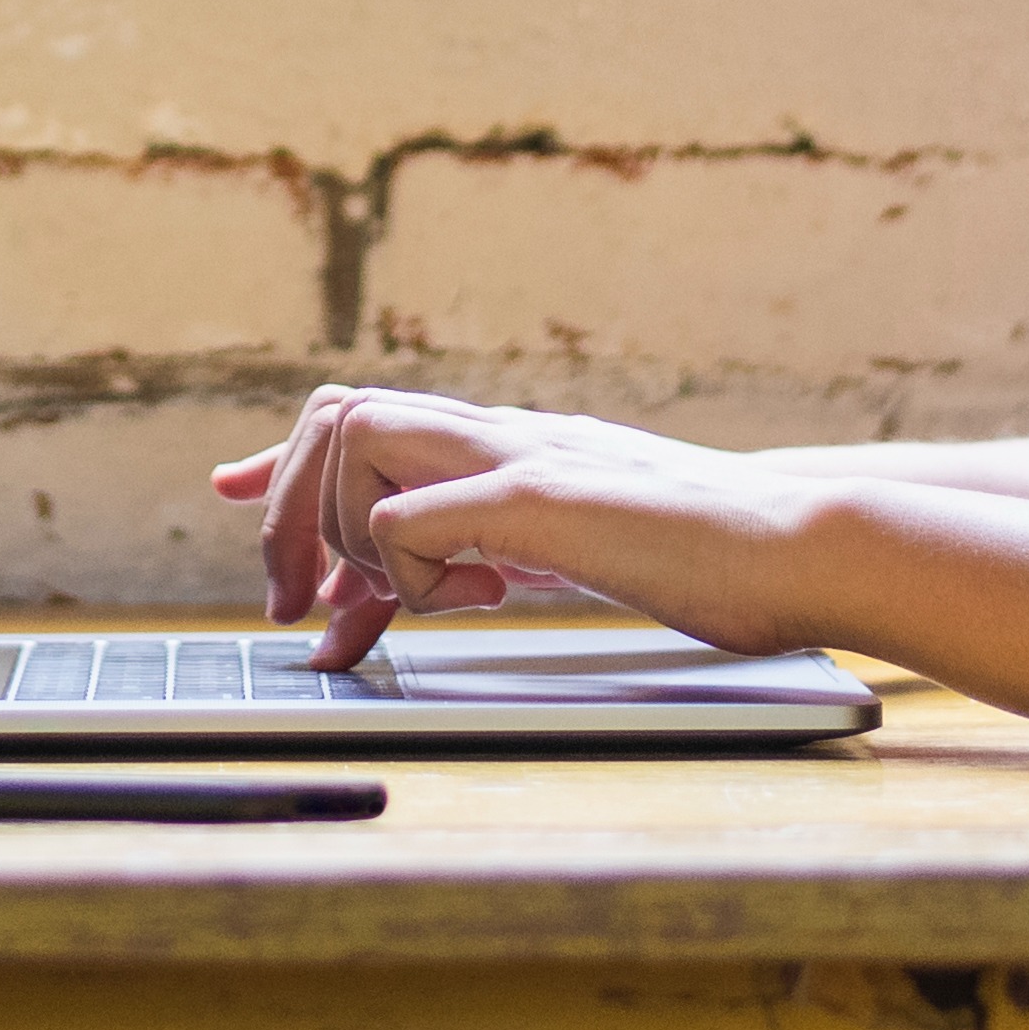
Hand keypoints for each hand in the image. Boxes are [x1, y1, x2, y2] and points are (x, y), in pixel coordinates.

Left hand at [201, 386, 835, 666]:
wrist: (800, 542)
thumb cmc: (706, 557)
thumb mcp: (575, 551)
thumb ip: (496, 550)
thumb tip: (417, 584)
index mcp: (507, 446)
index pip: (364, 418)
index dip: (283, 460)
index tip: (228, 491)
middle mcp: (502, 434)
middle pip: (337, 416)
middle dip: (284, 512)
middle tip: (293, 610)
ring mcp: (520, 458)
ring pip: (357, 445)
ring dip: (348, 538)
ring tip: (391, 613)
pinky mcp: (542, 501)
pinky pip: (416, 512)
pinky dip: (409, 566)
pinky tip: (474, 596)